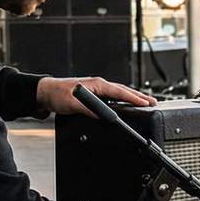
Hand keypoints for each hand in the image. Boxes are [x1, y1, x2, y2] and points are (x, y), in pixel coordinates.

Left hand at [36, 76, 154, 116]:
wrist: (45, 93)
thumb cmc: (57, 94)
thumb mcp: (73, 104)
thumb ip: (89, 110)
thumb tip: (102, 116)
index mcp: (97, 84)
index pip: (121, 92)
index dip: (135, 98)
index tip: (146, 103)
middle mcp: (99, 85)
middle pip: (124, 91)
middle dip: (139, 97)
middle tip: (153, 103)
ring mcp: (97, 89)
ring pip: (119, 93)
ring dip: (132, 98)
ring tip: (144, 104)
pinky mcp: (94, 94)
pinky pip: (113, 97)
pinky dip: (123, 100)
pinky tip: (126, 106)